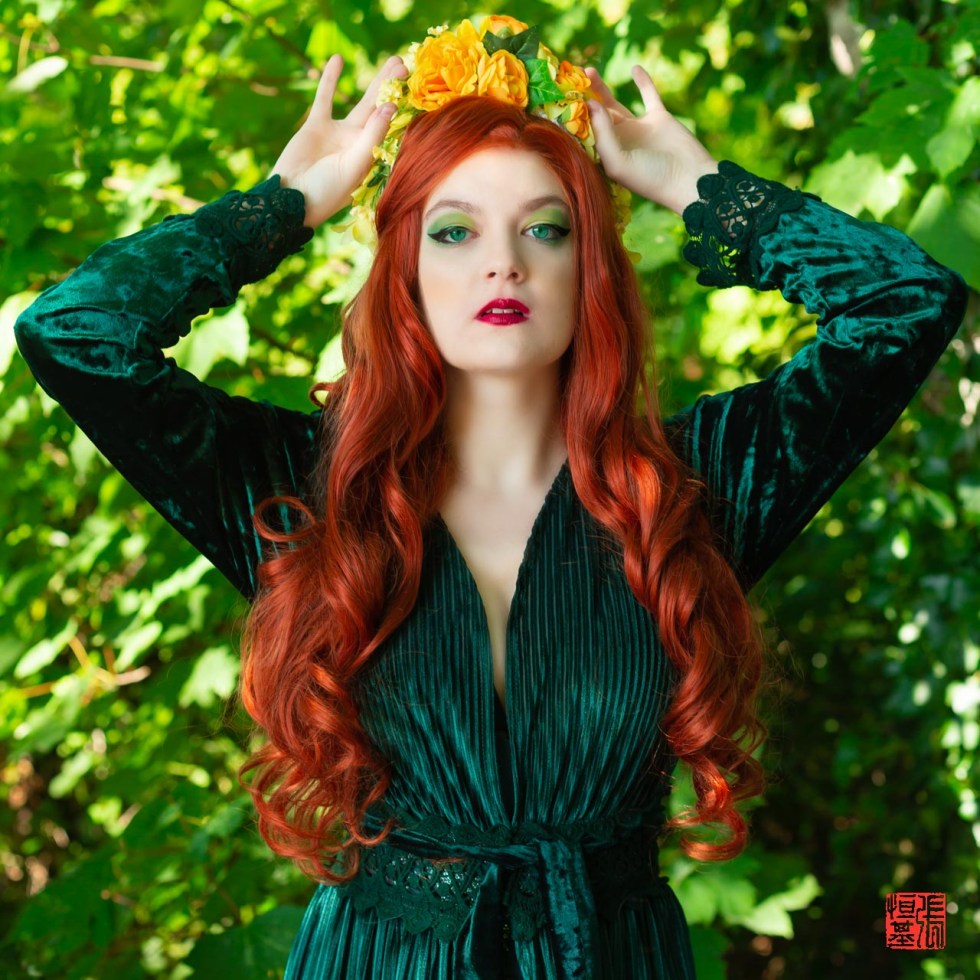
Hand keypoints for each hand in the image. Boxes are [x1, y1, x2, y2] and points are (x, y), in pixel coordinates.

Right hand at [271, 54, 406, 228]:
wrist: (290, 198)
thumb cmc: (326, 191)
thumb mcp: (353, 166)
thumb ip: (371, 136)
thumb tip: (389, 106)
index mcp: (372, 159)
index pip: (392, 130)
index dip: (403, 110)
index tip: (413, 88)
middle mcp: (359, 145)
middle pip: (381, 112)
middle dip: (392, 89)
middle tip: (405, 64)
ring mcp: (339, 134)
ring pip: (361, 103)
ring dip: (376, 83)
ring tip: (392, 61)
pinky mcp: (317, 126)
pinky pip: (325, 99)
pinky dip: (330, 80)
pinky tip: (338, 59)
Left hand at [586, 65, 718, 215]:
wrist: (688, 178)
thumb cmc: (650, 178)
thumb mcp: (619, 162)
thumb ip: (604, 134)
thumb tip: (592, 103)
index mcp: (606, 155)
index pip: (585, 132)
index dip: (574, 115)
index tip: (561, 96)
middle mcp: (619, 142)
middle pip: (596, 116)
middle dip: (584, 98)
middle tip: (572, 77)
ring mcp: (638, 129)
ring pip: (615, 104)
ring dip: (602, 88)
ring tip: (589, 71)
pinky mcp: (658, 118)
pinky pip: (648, 95)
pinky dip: (643, 82)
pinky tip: (634, 68)